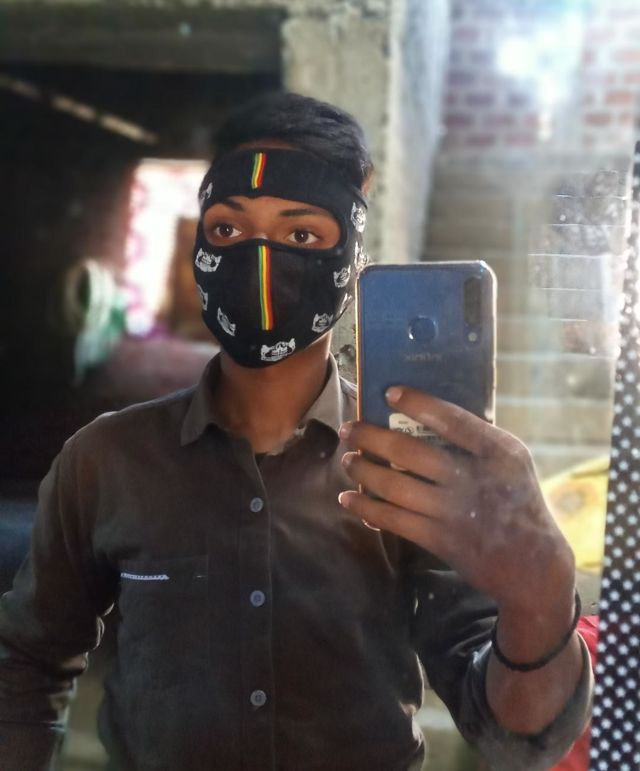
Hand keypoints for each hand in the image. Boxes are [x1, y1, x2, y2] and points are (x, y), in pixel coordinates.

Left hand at [338, 386, 574, 614]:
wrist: (532, 564)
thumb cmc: (519, 502)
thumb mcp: (513, 462)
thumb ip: (479, 440)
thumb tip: (430, 413)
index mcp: (497, 452)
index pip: (452, 419)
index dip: (418, 404)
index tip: (389, 393)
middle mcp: (473, 479)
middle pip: (410, 452)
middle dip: (372, 438)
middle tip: (349, 429)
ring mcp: (454, 511)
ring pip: (395, 485)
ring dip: (364, 470)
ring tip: (348, 460)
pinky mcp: (440, 539)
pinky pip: (394, 519)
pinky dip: (366, 507)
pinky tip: (348, 498)